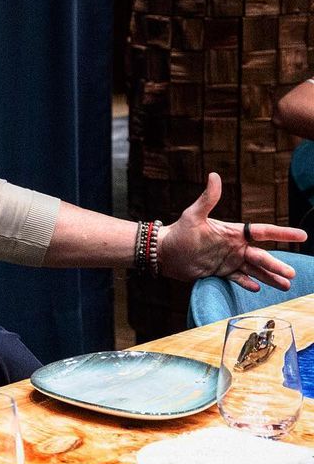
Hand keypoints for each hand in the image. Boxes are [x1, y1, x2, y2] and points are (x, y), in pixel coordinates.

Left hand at [157, 173, 305, 291]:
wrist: (164, 252)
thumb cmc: (179, 232)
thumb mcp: (193, 215)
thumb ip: (207, 198)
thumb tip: (214, 175)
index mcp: (233, 232)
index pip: (263, 232)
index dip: (283, 233)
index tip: (303, 236)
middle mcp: (235, 247)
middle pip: (261, 256)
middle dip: (276, 265)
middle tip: (291, 274)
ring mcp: (229, 260)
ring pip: (254, 269)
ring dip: (269, 276)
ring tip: (286, 285)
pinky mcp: (220, 272)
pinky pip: (238, 278)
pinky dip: (248, 282)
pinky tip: (258, 288)